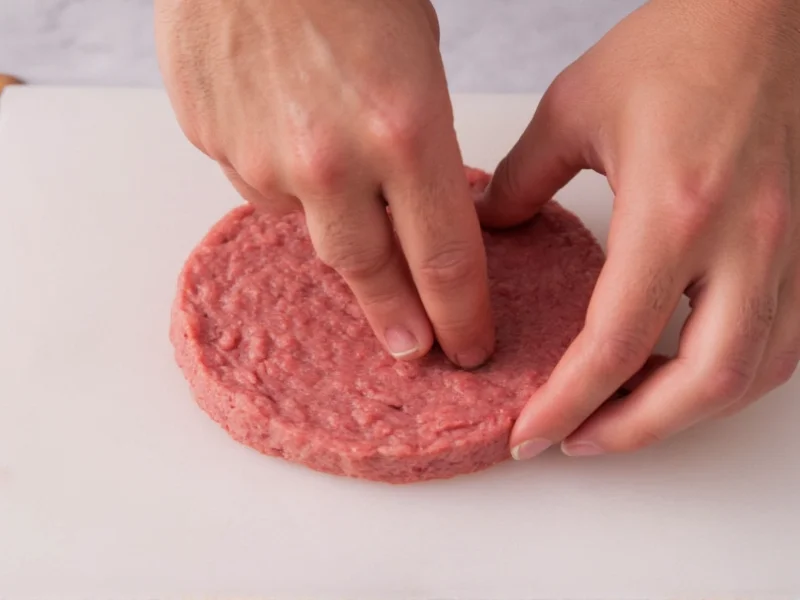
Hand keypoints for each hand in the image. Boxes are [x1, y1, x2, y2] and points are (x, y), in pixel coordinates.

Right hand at [154, 0, 494, 367]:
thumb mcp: (417, 57)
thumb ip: (417, 146)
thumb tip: (411, 207)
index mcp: (405, 131)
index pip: (445, 261)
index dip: (461, 315)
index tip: (468, 344)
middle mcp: (333, 162)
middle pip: (373, 274)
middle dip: (400, 320)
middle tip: (415, 349)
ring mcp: (264, 159)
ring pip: (310, 227)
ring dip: (337, 224)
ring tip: (343, 184)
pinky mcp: (215, 146)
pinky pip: (259, 188)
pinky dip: (285, 180)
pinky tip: (289, 136)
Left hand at [480, 0, 799, 457]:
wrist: (765, 14)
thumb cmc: (679, 46)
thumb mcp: (573, 110)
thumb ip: (521, 182)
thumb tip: (492, 232)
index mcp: (675, 209)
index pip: (615, 342)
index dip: (567, 402)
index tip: (530, 434)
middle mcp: (742, 239)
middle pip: (699, 383)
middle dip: (633, 431)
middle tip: (577, 441)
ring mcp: (784, 245)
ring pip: (751, 373)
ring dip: (684, 413)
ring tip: (624, 418)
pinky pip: (781, 340)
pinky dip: (730, 376)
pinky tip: (686, 375)